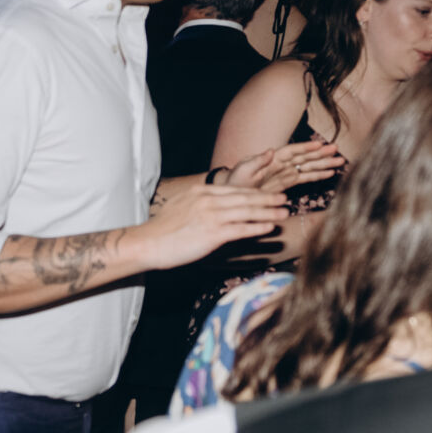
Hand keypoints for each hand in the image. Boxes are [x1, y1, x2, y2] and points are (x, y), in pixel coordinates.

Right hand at [132, 184, 286, 272]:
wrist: (148, 243)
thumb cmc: (161, 230)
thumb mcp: (180, 207)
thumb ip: (197, 203)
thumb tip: (208, 206)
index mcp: (200, 191)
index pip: (234, 190)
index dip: (254, 191)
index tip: (267, 192)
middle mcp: (208, 199)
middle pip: (245, 197)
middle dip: (267, 198)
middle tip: (284, 198)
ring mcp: (211, 215)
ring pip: (247, 211)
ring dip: (268, 212)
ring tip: (283, 213)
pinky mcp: (212, 233)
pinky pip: (241, 229)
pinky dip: (257, 227)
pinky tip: (269, 228)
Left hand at [224, 141, 344, 193]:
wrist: (233, 190)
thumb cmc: (236, 180)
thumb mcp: (244, 170)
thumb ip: (257, 161)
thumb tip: (270, 150)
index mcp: (272, 158)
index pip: (293, 151)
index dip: (306, 148)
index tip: (320, 145)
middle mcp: (282, 163)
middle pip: (305, 157)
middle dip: (321, 155)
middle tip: (337, 151)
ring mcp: (285, 172)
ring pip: (308, 167)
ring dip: (324, 164)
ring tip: (340, 162)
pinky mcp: (287, 183)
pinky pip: (305, 178)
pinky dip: (317, 176)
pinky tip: (330, 174)